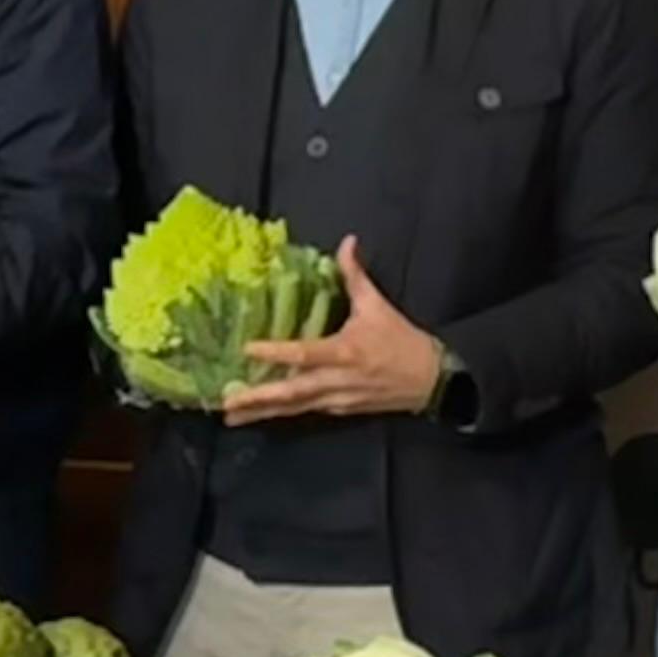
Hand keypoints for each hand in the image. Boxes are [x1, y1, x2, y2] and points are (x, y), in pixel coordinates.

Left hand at [224, 237, 445, 423]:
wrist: (431, 381)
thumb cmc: (401, 341)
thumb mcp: (377, 305)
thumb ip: (355, 275)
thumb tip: (346, 241)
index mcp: (345, 352)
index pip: (305, 353)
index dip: (276, 352)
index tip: (247, 349)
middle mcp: (337, 380)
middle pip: (293, 392)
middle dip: (259, 398)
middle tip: (227, 402)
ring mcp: (337, 400)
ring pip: (295, 408)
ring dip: (262, 412)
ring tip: (230, 415)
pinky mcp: (339, 411)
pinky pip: (305, 412)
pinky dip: (281, 412)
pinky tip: (258, 414)